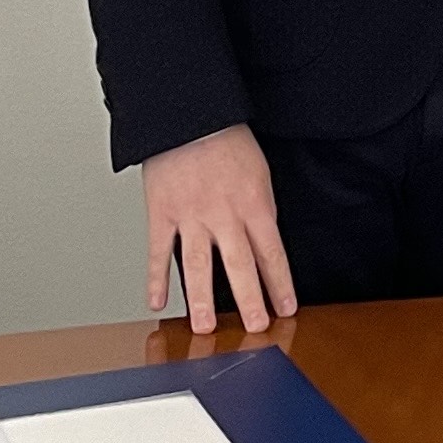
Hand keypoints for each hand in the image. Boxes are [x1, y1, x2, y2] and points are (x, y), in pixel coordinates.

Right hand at [141, 124, 297, 333]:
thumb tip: (266, 243)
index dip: (280, 283)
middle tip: (255, 328)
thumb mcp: (260, 171)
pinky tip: (157, 302)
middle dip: (249, 300)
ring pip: (197, 265)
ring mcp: (191, 215)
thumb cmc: (226, 138)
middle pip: (239, 264)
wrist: (189, 114)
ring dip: (202, 300)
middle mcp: (224, 213)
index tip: (286, 308)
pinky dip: (155, 279)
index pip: (272, 252)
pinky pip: (158, 252)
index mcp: (253, 203)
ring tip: (205, 328)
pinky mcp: (161, 212)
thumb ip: (261, 209)